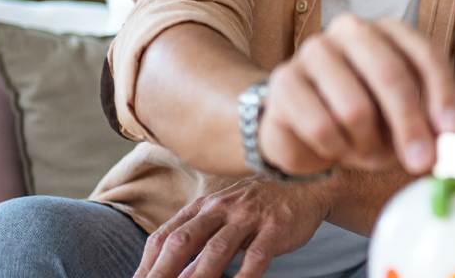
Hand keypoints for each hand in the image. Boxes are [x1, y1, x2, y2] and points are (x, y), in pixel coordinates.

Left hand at [133, 177, 326, 277]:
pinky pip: (256, 255)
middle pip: (183, 240)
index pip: (166, 235)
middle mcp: (222, 208)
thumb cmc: (258, 208)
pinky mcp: (275, 227)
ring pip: (216, 249)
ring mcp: (249, 217)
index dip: (147, 263)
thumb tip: (170, 271)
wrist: (307, 185)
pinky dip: (244, 276)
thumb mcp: (224, 216)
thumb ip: (199, 239)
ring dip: (197, 277)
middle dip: (162, 271)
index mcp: (204, 207)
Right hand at [259, 15, 454, 176]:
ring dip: (367, 144)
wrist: (300, 124)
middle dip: (410, 125)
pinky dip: (337, 148)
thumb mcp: (404, 120)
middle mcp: (351, 31)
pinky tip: (336, 147)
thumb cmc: (364, 118)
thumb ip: (432, 129)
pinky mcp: (285, 81)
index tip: (454, 130)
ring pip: (355, 108)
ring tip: (366, 150)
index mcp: (389, 32)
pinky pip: (321, 127)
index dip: (443, 94)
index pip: (425, 55)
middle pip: (390, 74)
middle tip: (421, 162)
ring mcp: (314, 52)